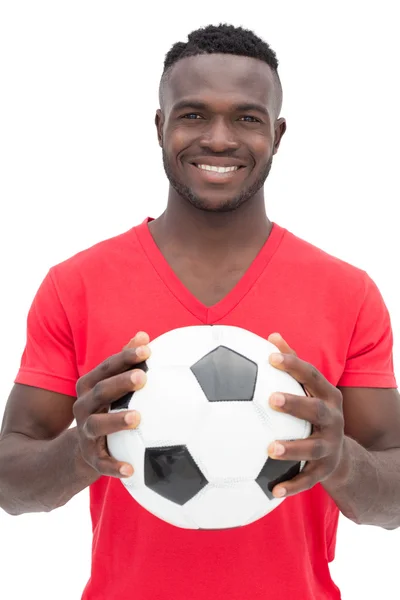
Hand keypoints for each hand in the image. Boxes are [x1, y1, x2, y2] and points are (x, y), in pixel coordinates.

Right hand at [73, 331, 150, 478]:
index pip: (107, 367)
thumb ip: (125, 361)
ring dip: (116, 421)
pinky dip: (114, 467)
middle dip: (120, 383)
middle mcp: (84, 406)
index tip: (148, 349)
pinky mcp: (91, 457)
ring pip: (97, 425)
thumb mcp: (110, 384)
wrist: (78, 449)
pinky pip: (102, 463)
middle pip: (101, 391)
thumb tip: (143, 335)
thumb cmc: (105, 408)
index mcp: (90, 386)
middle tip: (143, 377)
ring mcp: (86, 432)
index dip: (126, 357)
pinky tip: (130, 470)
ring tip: (137, 418)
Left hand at [266, 333, 344, 497]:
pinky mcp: (324, 471)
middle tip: (271, 399)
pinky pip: (307, 480)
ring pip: (312, 449)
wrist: (342, 454)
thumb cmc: (314, 412)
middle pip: (316, 411)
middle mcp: (332, 420)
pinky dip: (291, 486)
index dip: (293, 364)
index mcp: (327, 396)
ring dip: (292, 448)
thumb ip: (292, 363)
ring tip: (270, 448)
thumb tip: (272, 336)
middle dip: (295, 404)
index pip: (312, 376)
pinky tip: (272, 491)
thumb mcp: (310, 388)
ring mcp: (330, 446)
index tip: (271, 356)